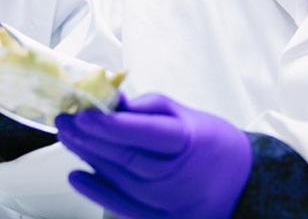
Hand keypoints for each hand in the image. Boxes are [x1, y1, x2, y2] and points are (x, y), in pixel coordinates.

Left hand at [55, 93, 252, 218]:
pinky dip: (98, 192)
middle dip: (90, 138)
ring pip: (120, 178)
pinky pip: (124, 208)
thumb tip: (114, 100)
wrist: (243, 183)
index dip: (112, 125)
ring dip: (89, 157)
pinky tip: (76, 176)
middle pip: (127, 157)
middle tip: (64, 120)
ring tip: (68, 136)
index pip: (145, 134)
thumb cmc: (213, 142)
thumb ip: (150, 107)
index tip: (85, 114)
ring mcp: (168, 203)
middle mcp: (177, 176)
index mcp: (187, 142)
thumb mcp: (188, 115)